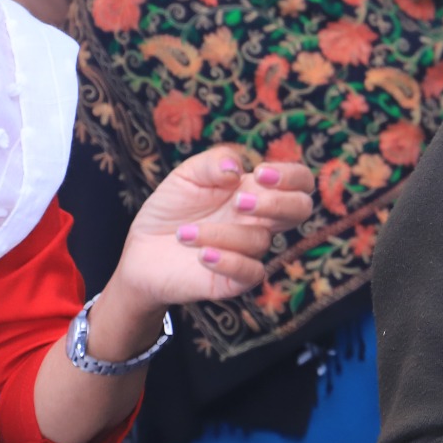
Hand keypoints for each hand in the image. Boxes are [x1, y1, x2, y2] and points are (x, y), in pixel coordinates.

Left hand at [109, 146, 313, 314]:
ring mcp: (250, 252)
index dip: (291, 176)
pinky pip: (251, 273)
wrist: (142, 252)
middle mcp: (260, 222)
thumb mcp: (186, 175)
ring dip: (221, 233)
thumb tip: (237, 169)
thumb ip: (213, 162)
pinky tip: (201, 254)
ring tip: (184, 233)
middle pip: (301, 210)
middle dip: (277, 203)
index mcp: (256, 192)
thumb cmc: (171, 210)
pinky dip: (228, 261)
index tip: (259, 173)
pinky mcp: (235, 280)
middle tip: (239, 202)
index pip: (299, 182)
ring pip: (260, 241)